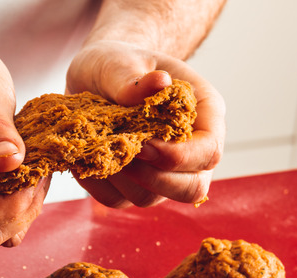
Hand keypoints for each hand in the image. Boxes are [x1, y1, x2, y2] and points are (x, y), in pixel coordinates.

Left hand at [66, 40, 224, 207]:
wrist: (94, 76)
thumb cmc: (116, 62)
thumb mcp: (118, 60)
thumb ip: (134, 76)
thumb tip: (158, 83)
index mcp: (204, 113)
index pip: (209, 152)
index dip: (180, 157)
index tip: (144, 144)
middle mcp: (190, 148)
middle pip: (192, 188)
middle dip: (154, 179)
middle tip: (120, 151)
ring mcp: (163, 171)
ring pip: (150, 198)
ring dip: (120, 179)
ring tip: (99, 146)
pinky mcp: (132, 183)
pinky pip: (117, 199)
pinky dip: (97, 183)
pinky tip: (86, 156)